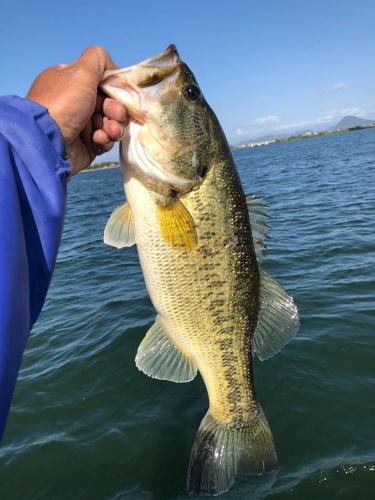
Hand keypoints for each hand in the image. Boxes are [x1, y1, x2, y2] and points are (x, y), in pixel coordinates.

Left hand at [27, 46, 126, 174]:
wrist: (48, 142)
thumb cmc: (63, 103)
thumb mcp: (80, 71)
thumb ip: (98, 59)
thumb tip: (111, 65)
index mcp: (71, 84)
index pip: (100, 83)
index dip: (114, 89)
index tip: (122, 94)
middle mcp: (75, 103)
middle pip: (108, 104)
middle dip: (116, 110)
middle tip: (116, 115)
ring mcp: (80, 126)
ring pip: (109, 123)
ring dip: (114, 126)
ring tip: (111, 131)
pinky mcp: (86, 145)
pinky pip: (104, 140)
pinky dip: (105, 139)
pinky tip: (99, 140)